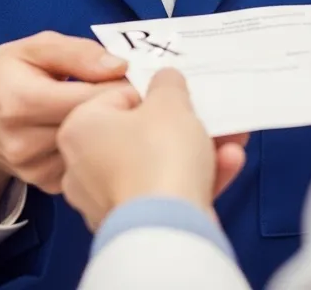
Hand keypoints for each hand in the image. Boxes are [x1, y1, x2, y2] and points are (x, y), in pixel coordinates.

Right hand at [0, 31, 128, 218]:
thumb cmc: (7, 72)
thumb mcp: (36, 47)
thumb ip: (78, 53)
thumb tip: (119, 67)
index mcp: (22, 100)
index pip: (85, 98)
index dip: (118, 87)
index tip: (135, 78)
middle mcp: (23, 141)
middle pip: (91, 126)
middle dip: (118, 107)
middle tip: (133, 92)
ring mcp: (32, 168)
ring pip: (91, 149)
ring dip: (108, 130)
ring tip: (110, 110)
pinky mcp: (42, 183)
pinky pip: (83, 165)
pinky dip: (94, 149)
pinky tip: (94, 133)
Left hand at [58, 69, 247, 231]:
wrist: (167, 230)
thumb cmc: (160, 155)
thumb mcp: (170, 102)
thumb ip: (168, 83)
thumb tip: (165, 80)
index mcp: (79, 129)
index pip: (119, 97)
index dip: (155, 92)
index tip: (180, 94)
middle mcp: (83, 166)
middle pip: (141, 133)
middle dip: (183, 124)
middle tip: (208, 114)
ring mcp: (106, 200)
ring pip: (157, 164)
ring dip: (197, 150)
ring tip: (231, 139)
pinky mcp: (132, 226)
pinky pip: (163, 193)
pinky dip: (194, 178)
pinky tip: (228, 163)